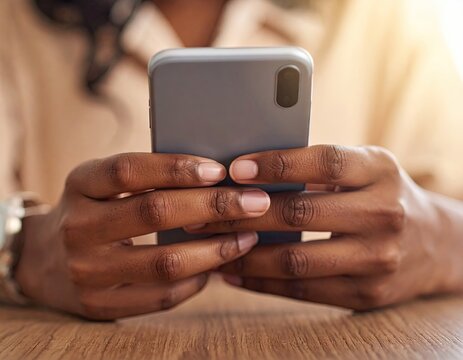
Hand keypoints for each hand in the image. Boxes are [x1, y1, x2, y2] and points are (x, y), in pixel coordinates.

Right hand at [14, 153, 270, 319]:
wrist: (44, 261)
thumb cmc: (91, 211)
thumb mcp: (102, 184)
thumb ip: (146, 177)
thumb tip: (217, 177)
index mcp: (80, 185)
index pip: (128, 170)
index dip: (176, 168)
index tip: (220, 170)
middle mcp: (78, 227)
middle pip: (154, 213)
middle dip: (214, 206)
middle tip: (256, 202)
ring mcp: (87, 271)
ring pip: (164, 262)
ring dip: (216, 249)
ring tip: (248, 237)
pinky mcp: (99, 305)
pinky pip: (160, 297)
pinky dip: (196, 280)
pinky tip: (216, 266)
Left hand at [187, 145, 462, 309]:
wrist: (435, 243)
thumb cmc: (383, 194)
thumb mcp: (365, 167)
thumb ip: (319, 167)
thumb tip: (248, 172)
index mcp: (379, 170)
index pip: (323, 162)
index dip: (276, 164)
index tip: (234, 169)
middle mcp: (384, 213)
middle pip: (301, 213)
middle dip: (244, 213)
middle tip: (202, 213)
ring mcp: (378, 258)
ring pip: (296, 260)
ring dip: (245, 254)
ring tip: (209, 246)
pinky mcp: (367, 293)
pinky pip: (303, 290)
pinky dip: (262, 282)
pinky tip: (233, 273)